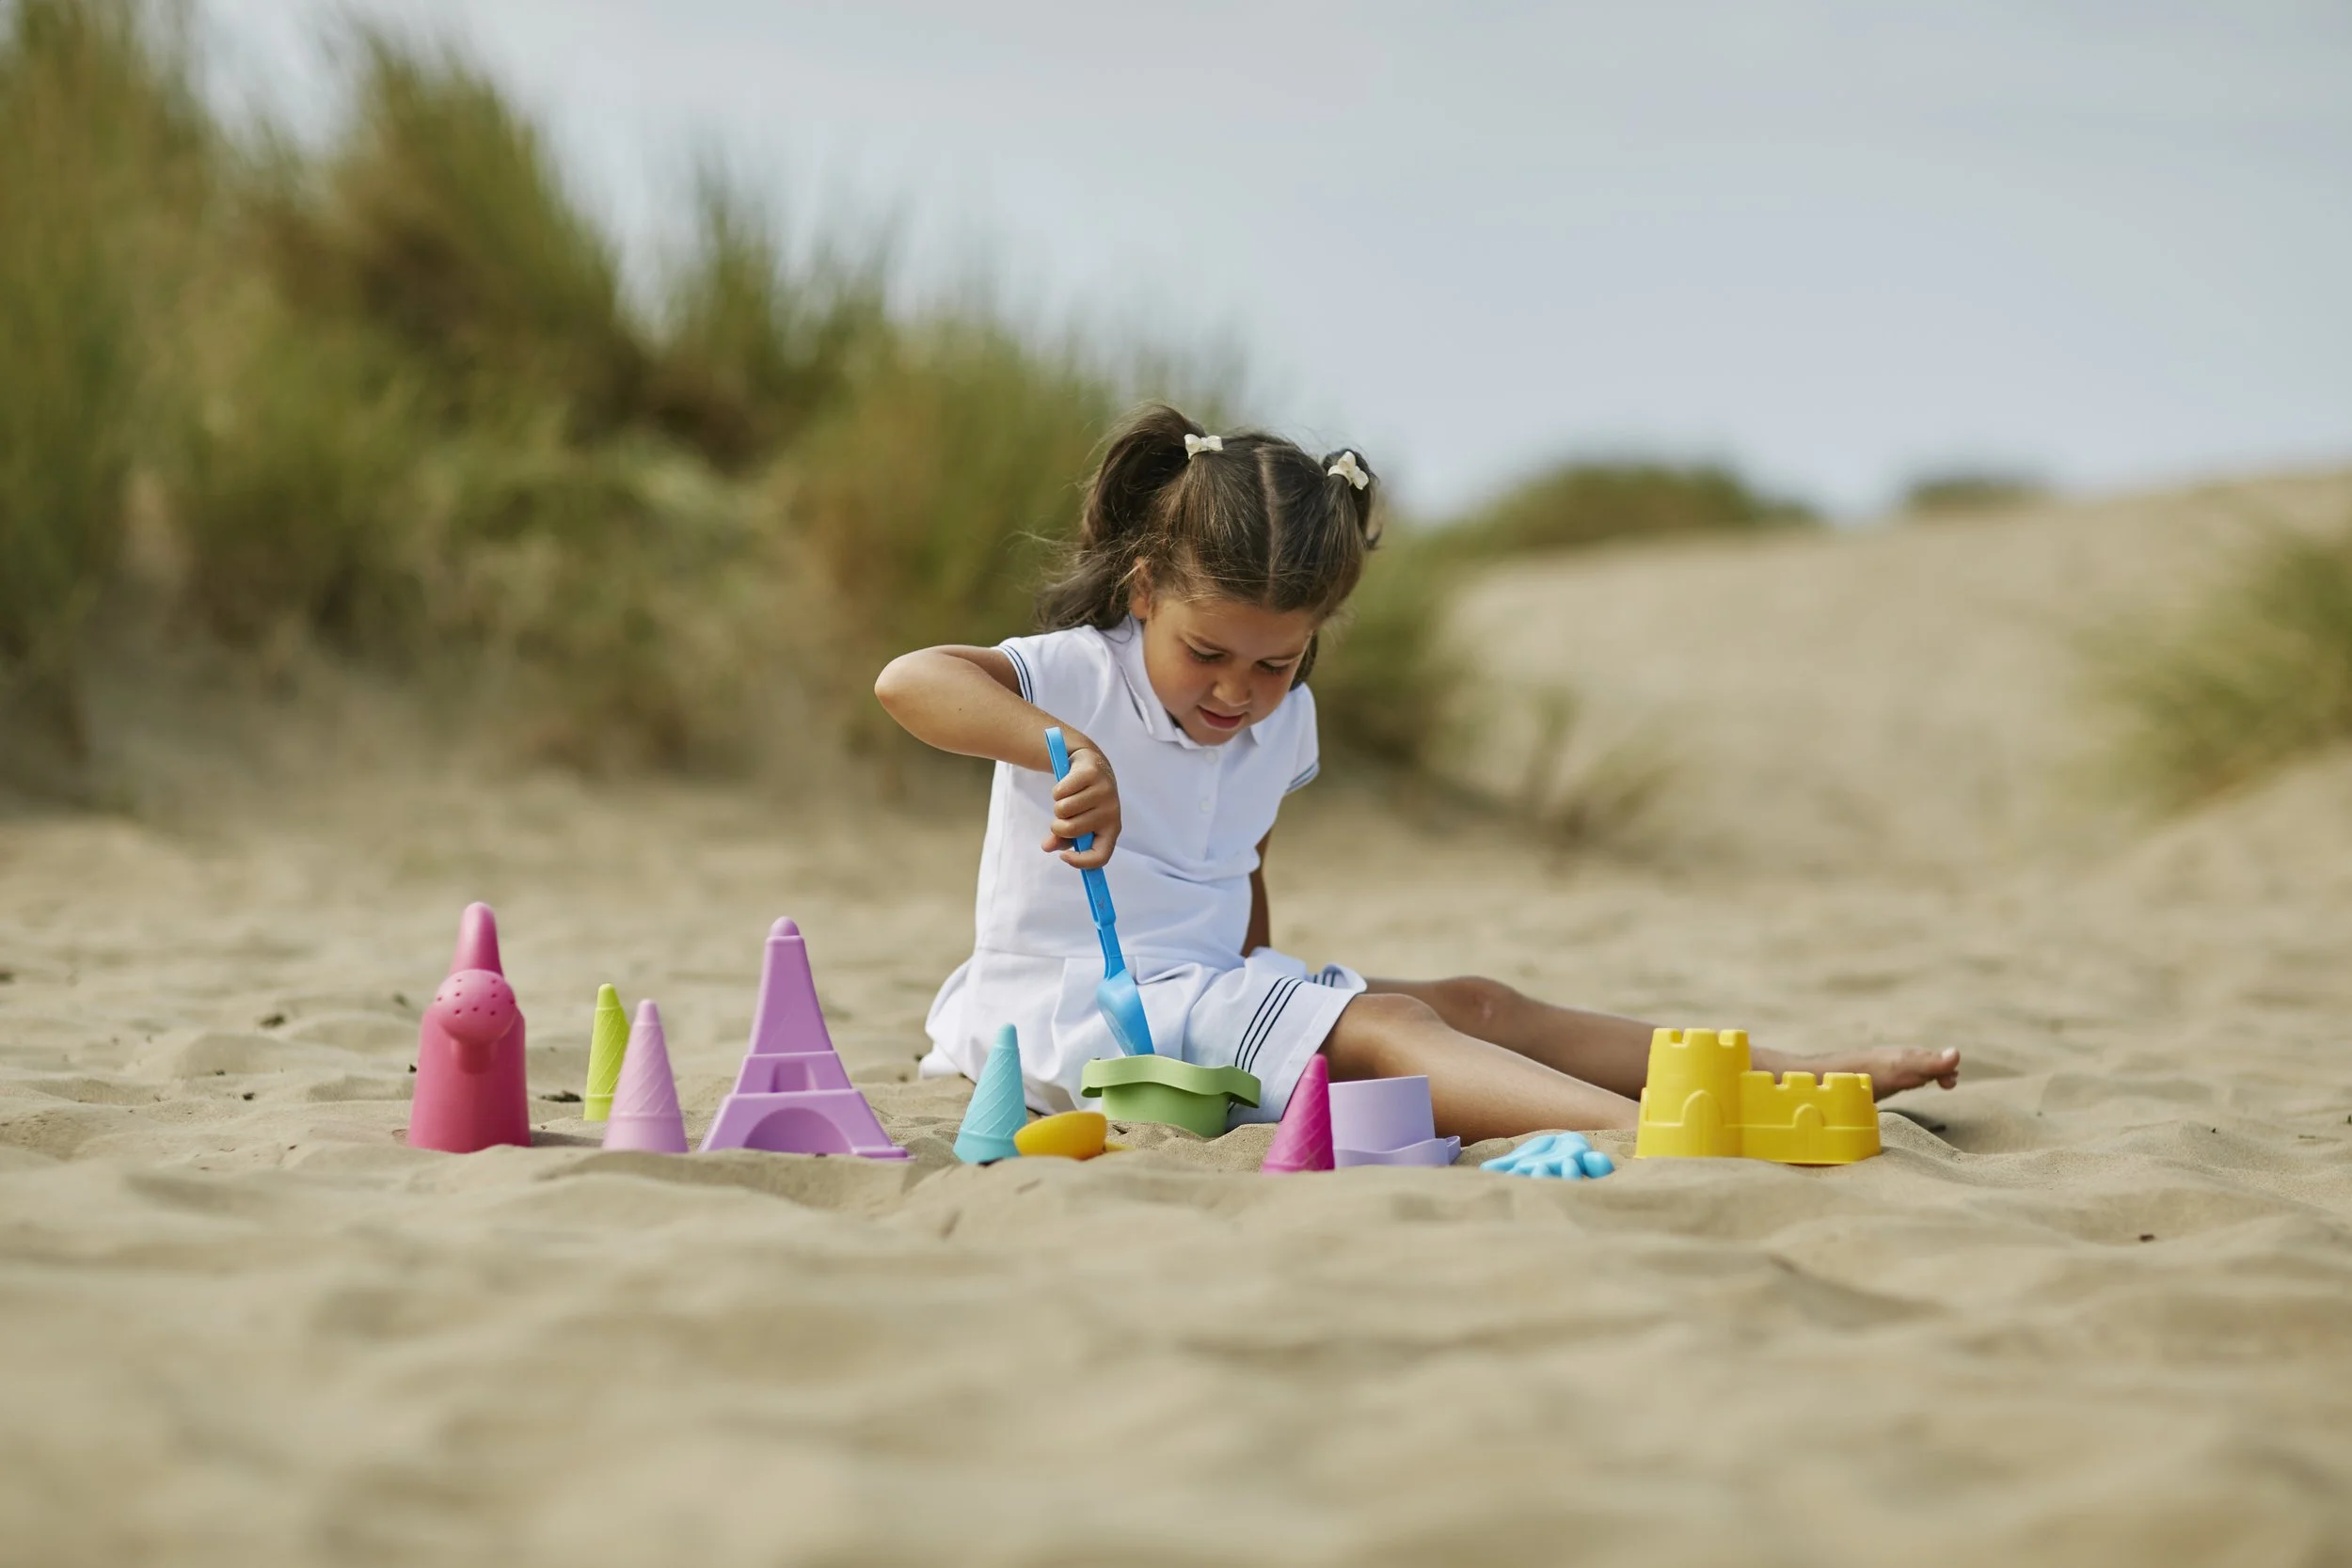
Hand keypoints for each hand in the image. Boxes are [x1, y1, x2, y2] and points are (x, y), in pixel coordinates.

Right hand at [1042, 742, 1120, 868]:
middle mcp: (1111, 812)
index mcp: (1111, 829)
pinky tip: (1068, 785)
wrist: (1091, 765)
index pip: (1101, 856)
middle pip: (1071, 829)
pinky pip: (1060, 791)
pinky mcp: (1091, 774)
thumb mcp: (1076, 822)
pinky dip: (1057, 790)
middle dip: (1058, 824)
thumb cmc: (1085, 801)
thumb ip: (1062, 838)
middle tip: (1063, 816)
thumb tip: (1047, 847)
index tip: (1062, 856)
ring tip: (1068, 798)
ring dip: (1058, 805)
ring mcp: (1103, 792)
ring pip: (1063, 809)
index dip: (1081, 861)